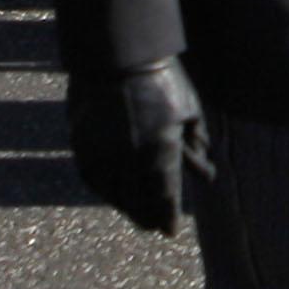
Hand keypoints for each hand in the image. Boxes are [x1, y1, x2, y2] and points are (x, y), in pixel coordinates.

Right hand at [69, 59, 205, 236]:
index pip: (165, 197)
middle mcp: (131, 158)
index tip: (170, 231)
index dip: (167, 217)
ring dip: (126, 207)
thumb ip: (195, 144)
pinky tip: (113, 194)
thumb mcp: (189, 111)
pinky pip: (94, 178)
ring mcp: (103, 152)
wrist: (116, 57)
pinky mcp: (82, 145)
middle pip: (139, 201)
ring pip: (114, 194)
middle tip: (153, 227)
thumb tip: (205, 173)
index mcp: (161, 150)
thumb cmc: (161, 82)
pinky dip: (105, 190)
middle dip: (148, 216)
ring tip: (136, 214)